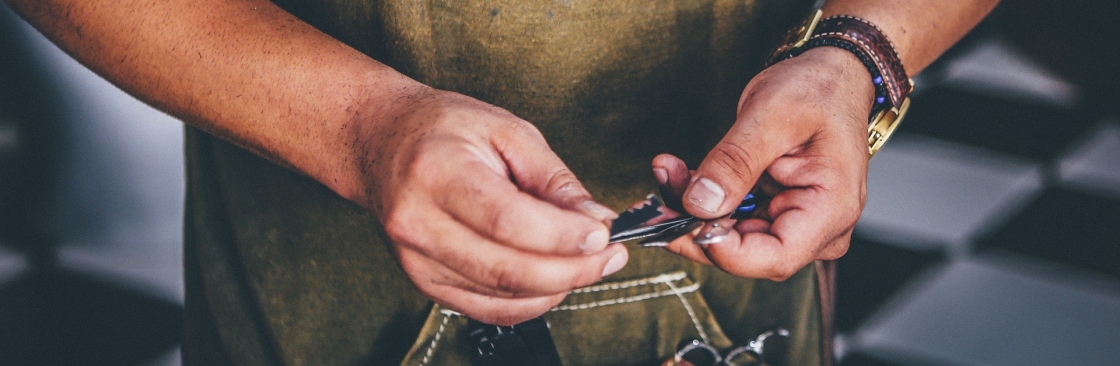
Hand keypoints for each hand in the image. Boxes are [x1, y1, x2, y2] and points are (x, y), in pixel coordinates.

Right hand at [351, 88, 627, 324]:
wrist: (380, 143)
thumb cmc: (443, 129)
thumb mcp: (507, 130)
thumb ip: (554, 179)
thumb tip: (597, 220)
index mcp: (438, 173)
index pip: (508, 220)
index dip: (563, 236)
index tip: (603, 234)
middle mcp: (419, 223)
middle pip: (507, 269)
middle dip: (573, 270)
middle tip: (610, 257)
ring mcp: (417, 260)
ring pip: (502, 296)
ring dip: (558, 287)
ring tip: (590, 264)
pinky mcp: (423, 283)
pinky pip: (487, 309)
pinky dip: (531, 302)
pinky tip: (555, 281)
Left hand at [653, 47, 872, 280]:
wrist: (829, 77)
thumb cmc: (817, 90)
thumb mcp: (771, 116)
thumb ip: (735, 162)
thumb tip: (700, 204)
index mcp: (831, 209)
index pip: (774, 257)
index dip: (722, 250)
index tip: (681, 221)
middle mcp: (817, 228)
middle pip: (746, 253)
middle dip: (695, 226)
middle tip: (657, 197)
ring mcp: (795, 223)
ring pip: (731, 239)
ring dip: (692, 212)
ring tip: (668, 172)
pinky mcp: (774, 213)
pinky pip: (731, 220)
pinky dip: (702, 202)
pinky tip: (680, 176)